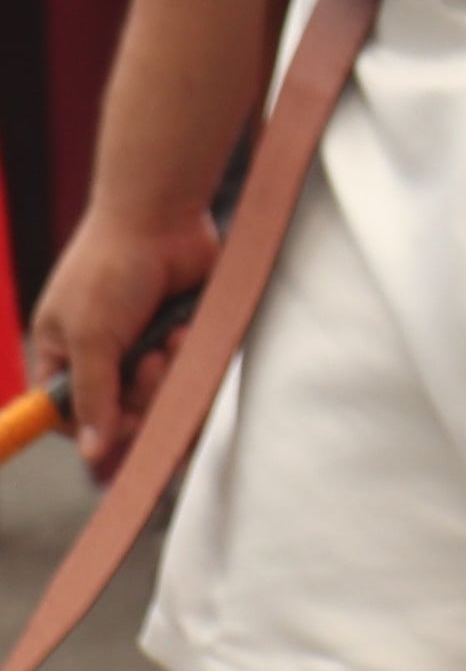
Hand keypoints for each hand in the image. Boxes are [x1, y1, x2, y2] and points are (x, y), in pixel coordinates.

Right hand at [27, 199, 221, 475]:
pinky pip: (193, 366)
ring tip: (170, 341)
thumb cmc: (110, 271)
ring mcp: (147, 342)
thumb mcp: (90, 338)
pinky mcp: (185, 331)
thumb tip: (93, 453)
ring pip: (165, 392)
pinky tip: (186, 328)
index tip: (118, 428)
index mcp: (66, 354)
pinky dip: (190, 353)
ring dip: (169, 374)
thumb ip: (93, 397)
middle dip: (142, 396)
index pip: (71, 414)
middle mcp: (106, 353)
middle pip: (127, 411)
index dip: (94, 428)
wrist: (161, 218)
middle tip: (149, 365)